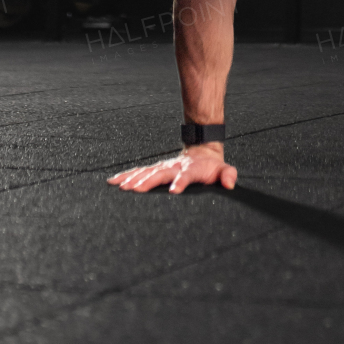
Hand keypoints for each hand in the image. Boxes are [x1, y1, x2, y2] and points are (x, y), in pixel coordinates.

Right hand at [107, 145, 236, 194]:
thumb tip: (230, 182)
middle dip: (148, 181)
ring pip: (146, 172)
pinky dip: (126, 176)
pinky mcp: (155, 169)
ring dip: (133, 179)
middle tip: (135, 190)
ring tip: (120, 187)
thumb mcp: (224, 171)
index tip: (174, 191)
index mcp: (191, 169)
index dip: (181, 182)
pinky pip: (139, 172)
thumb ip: (228, 175)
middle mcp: (174, 167)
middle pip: (160, 174)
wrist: (202, 152)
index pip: (186, 176)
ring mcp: (163, 167)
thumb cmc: (212, 168)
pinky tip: (113, 181)